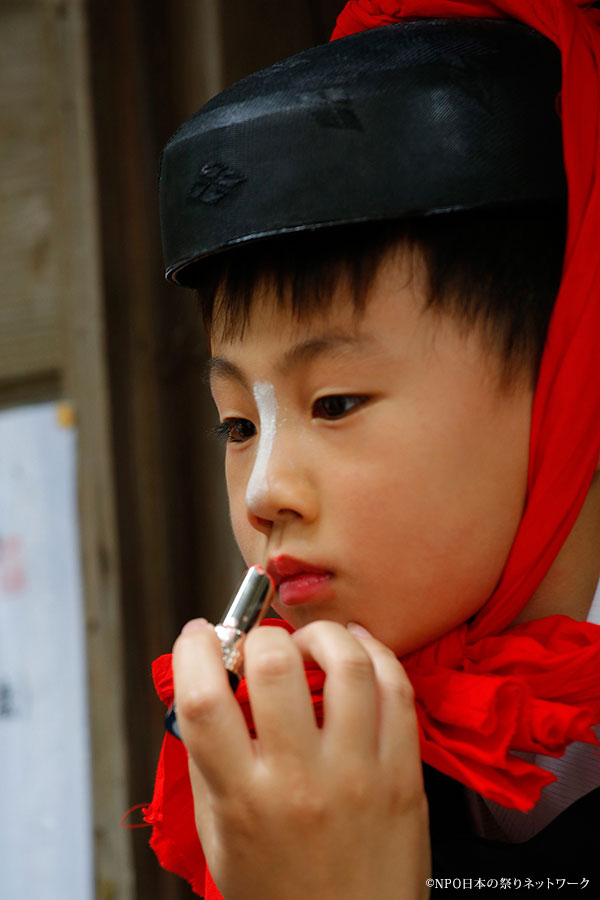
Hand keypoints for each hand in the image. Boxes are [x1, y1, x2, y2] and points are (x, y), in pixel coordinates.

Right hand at [172, 619, 430, 899]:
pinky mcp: (403, 775)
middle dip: (260, 637)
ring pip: (347, 665)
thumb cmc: (279, 894)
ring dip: (322, 635)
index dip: (195, 652)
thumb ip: (209, 763)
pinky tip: (356, 651)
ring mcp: (359, 775)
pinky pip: (396, 689)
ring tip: (311, 644)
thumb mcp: (220, 839)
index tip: (199, 638)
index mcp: (244, 799)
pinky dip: (373, 653)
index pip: (203, 701)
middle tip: (261, 648)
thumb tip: (208, 688)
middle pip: (275, 665)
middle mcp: (301, 782)